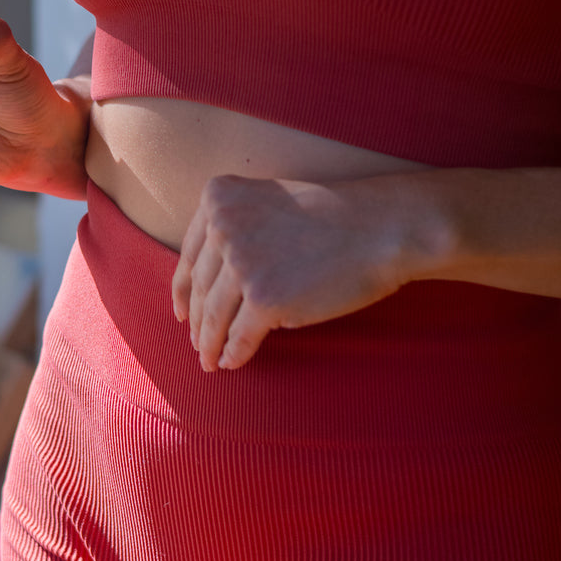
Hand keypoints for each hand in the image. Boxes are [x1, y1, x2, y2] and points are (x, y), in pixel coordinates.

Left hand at [170, 175, 423, 371]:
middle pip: (199, 287)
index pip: (190, 254)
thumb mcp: (269, 202)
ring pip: (214, 316)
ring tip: (209, 362)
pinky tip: (232, 363)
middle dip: (197, 321)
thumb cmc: (334, 217)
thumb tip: (209, 282)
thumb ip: (236, 228)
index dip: (182, 289)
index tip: (180, 312)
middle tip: (196, 344)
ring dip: (209, 344)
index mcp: (219, 197)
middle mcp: (223, 226)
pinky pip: (239, 336)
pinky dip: (233, 354)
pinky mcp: (264, 299)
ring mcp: (242, 263)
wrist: (380, 228)